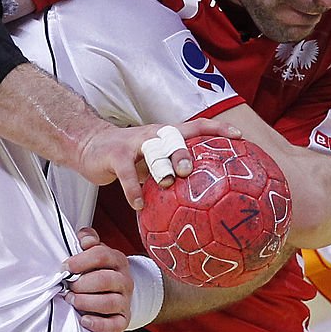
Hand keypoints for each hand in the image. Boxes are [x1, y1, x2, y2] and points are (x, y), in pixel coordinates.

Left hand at [63, 227, 133, 331]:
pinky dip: (98, 324)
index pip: (101, 255)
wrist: (119, 292)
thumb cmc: (100, 271)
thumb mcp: (96, 252)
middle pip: (104, 280)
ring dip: (85, 302)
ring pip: (109, 302)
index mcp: (117, 260)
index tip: (65, 267)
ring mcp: (125, 301)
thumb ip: (89, 240)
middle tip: (67, 286)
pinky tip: (84, 320)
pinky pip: (114, 325)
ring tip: (72, 300)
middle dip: (81, 284)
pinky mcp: (123, 319)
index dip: (80, 261)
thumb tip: (84, 238)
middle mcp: (124, 280)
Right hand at [76, 118, 240, 210]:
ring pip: (151, 151)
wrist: (90, 146)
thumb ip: (174, 173)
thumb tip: (205, 197)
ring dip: (161, 167)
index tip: (240, 138)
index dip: (219, 130)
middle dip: (186, 151)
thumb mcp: (154, 161)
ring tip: (167, 184)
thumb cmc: (129, 157)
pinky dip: (132, 190)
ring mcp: (134, 143)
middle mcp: (154, 135)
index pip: (197, 127)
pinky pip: (125, 174)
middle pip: (175, 136)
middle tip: (193, 170)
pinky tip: (139, 205)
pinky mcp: (115, 155)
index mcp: (167, 135)